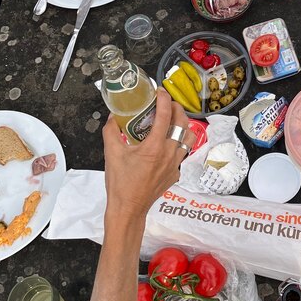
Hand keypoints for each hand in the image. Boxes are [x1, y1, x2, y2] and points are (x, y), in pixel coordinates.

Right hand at [102, 89, 189, 222]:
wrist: (128, 209)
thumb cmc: (120, 184)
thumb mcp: (111, 154)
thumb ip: (111, 131)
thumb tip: (112, 117)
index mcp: (154, 147)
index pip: (165, 115)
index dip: (164, 99)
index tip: (159, 92)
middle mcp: (169, 154)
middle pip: (183, 123)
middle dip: (177, 109)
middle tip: (167, 104)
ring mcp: (175, 165)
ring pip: (188, 138)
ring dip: (182, 126)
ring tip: (172, 121)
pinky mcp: (175, 174)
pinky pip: (182, 153)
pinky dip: (177, 144)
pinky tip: (166, 144)